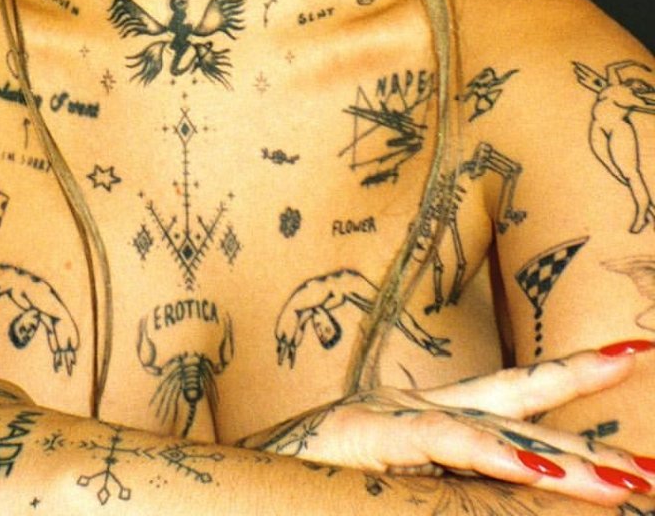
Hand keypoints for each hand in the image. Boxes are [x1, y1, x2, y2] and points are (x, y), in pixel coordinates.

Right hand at [241, 343, 654, 506]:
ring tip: (634, 485)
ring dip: (570, 466)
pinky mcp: (369, 438)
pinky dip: (501, 460)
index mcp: (415, 414)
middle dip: (594, 425)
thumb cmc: (300, 476)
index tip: (633, 352)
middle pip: (519, 409)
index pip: (510, 393)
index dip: (571, 375)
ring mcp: (390, 418)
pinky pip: (449, 449)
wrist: (224, 480)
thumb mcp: (379, 477)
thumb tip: (492, 480)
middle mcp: (410, 406)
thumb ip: (436, 473)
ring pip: (497, 436)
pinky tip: (550, 474)